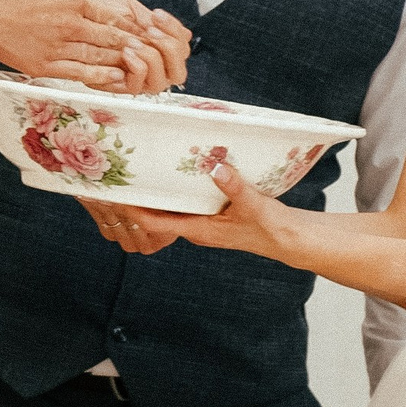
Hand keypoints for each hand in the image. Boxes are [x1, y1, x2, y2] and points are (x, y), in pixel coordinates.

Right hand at [0, 0, 186, 92]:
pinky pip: (79, 73)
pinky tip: (115, 78)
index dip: (133, 24)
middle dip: (135, 44)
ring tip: (140, 66)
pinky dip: (100, 77)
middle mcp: (67, 24)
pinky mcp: (43, 65)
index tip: (146, 29)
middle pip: (112, 37)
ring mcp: (56, 47)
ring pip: (100, 57)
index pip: (112, 14)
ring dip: (122, 62)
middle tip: (152, 51)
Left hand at [85, 164, 290, 259]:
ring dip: (157, 195)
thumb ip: (235, 187)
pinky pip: (186, 205)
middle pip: (159, 216)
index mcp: (200, 230)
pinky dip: (176, 192)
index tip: (119, 196)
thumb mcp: (253, 204)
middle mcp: (196, 228)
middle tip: (124, 176)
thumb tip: (217, 168)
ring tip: (140, 172)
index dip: (135, 211)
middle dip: (141, 199)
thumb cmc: (270, 227)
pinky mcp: (212, 216)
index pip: (157, 224)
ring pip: (172, 210)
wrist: (287, 238)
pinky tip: (174, 175)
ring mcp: (203, 223)